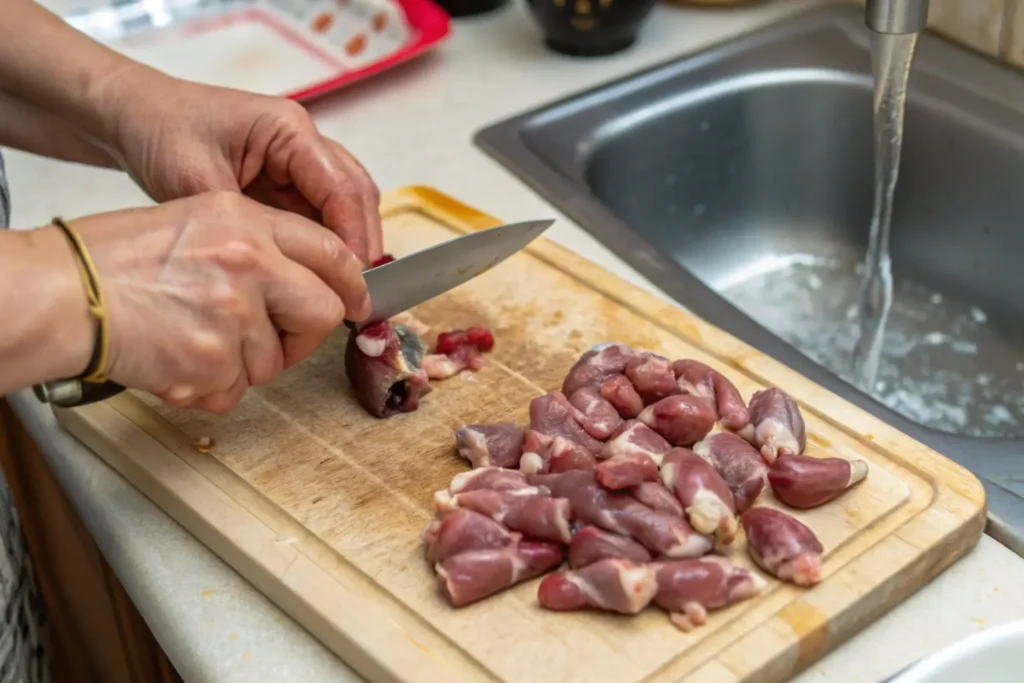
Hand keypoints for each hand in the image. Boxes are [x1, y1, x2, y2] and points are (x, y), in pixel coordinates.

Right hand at [47, 191, 370, 412]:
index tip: (357, 301)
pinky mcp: (211, 362)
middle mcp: (248, 263)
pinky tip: (178, 359)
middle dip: (304, 333)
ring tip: (193, 338)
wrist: (63, 294)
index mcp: (244, 221)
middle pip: (323, 311)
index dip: (350, 283)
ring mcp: (232, 314)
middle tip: (273, 336)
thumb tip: (309, 279)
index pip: (329, 251)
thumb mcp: (196, 221)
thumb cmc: (115, 260)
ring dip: (242, 362)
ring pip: (275, 360)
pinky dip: (211, 387)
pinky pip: (236, 390)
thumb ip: (259, 244)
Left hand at [106, 71, 382, 264]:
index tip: (354, 282)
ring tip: (344, 291)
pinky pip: (319, 213)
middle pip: (357, 195)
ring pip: (344, 206)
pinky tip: (318, 276)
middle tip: (358, 294)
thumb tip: (284, 268)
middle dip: (362, 244)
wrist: (132, 115)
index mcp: (289, 130)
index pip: (343, 188)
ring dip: (347, 246)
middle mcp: (304, 141)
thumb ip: (246, 222)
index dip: (353, 238)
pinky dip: (324, 244)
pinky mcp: (287, 179)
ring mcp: (298, 159)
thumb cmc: (160, 134)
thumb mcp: (197, 182)